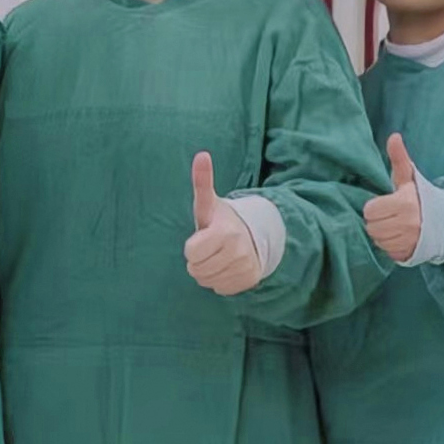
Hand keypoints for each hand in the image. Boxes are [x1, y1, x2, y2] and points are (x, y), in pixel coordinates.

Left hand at [183, 152, 268, 295]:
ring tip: (216, 257)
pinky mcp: (249, 281)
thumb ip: (202, 181)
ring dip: (207, 272)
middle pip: (197, 270)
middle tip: (208, 248)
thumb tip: (201, 155)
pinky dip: (219, 281)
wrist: (252, 235)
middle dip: (197, 260)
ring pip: (207, 281)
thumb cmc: (221, 220)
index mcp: (225, 232)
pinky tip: (226, 267)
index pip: (191, 253)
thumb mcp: (209, 203)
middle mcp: (238, 251)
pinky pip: (220, 289)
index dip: (192, 246)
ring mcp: (245, 267)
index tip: (202, 237)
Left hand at [362, 133, 423, 262]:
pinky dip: (389, 245)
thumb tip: (394, 136)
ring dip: (382, 234)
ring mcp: (409, 241)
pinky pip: (386, 251)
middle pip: (371, 227)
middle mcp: (407, 224)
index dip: (375, 207)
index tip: (385, 204)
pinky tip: (399, 237)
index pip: (370, 210)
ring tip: (394, 225)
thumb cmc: (421, 197)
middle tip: (389, 215)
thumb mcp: (409, 178)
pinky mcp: (409, 253)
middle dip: (377, 221)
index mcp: (404, 203)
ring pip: (377, 240)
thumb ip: (400, 158)